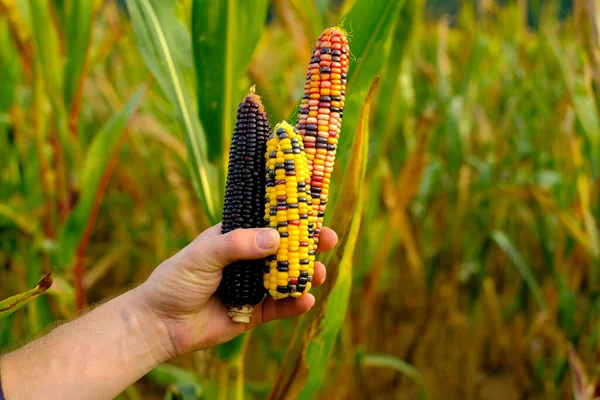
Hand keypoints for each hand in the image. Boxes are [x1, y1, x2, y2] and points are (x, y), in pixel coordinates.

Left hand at [137, 223, 337, 356]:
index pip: (268, 222)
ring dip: (306, 274)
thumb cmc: (176, 280)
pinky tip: (306, 300)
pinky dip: (295, 304)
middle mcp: (248, 259)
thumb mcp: (203, 254)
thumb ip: (236, 245)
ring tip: (318, 273)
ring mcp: (253, 286)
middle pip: (285, 249)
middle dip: (308, 244)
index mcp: (236, 237)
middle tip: (329, 240)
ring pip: (288, 277)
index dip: (292, 216)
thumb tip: (274, 238)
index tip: (315, 211)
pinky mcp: (254, 312)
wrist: (160, 324)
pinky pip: (281, 307)